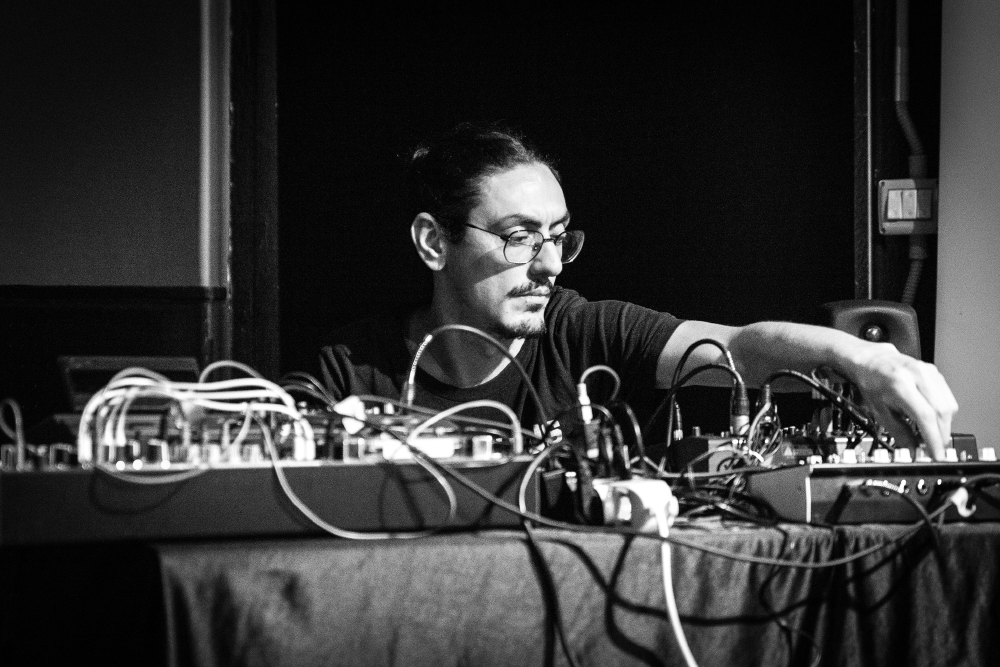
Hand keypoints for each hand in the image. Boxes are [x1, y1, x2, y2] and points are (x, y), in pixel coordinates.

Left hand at [847, 342, 957, 459]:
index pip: (925, 415)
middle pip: (941, 411)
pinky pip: (948, 398)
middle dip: (941, 435)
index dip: (933, 438)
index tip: (936, 455)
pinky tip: (934, 420)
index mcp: (899, 385)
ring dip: (945, 426)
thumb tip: (915, 451)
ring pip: (949, 405)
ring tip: (933, 436)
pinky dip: (944, 414)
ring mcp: (929, 372)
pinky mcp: (935, 373)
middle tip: (935, 449)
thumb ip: (899, 433)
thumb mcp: (879, 411)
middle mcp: (917, 375)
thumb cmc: (872, 384)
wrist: (873, 362)